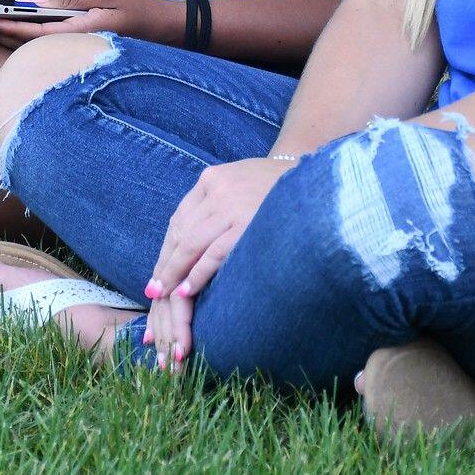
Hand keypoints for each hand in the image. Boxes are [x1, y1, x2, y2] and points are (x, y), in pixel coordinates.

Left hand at [0, 0, 176, 49]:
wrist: (163, 26)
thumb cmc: (137, 3)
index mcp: (74, 32)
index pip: (27, 32)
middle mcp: (69, 44)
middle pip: (21, 43)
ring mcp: (71, 47)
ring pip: (28, 45)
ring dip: (0, 34)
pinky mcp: (74, 44)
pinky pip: (40, 42)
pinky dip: (18, 34)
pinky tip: (5, 27)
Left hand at [142, 157, 292, 372]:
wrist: (320, 178)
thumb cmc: (280, 189)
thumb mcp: (241, 184)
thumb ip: (216, 205)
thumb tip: (192, 243)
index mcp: (211, 179)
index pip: (180, 219)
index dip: (167, 249)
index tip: (158, 272)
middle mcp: (216, 189)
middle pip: (180, 232)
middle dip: (166, 265)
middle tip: (154, 291)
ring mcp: (231, 204)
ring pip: (190, 243)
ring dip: (175, 273)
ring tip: (165, 295)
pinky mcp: (245, 222)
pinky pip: (213, 252)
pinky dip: (197, 273)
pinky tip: (188, 290)